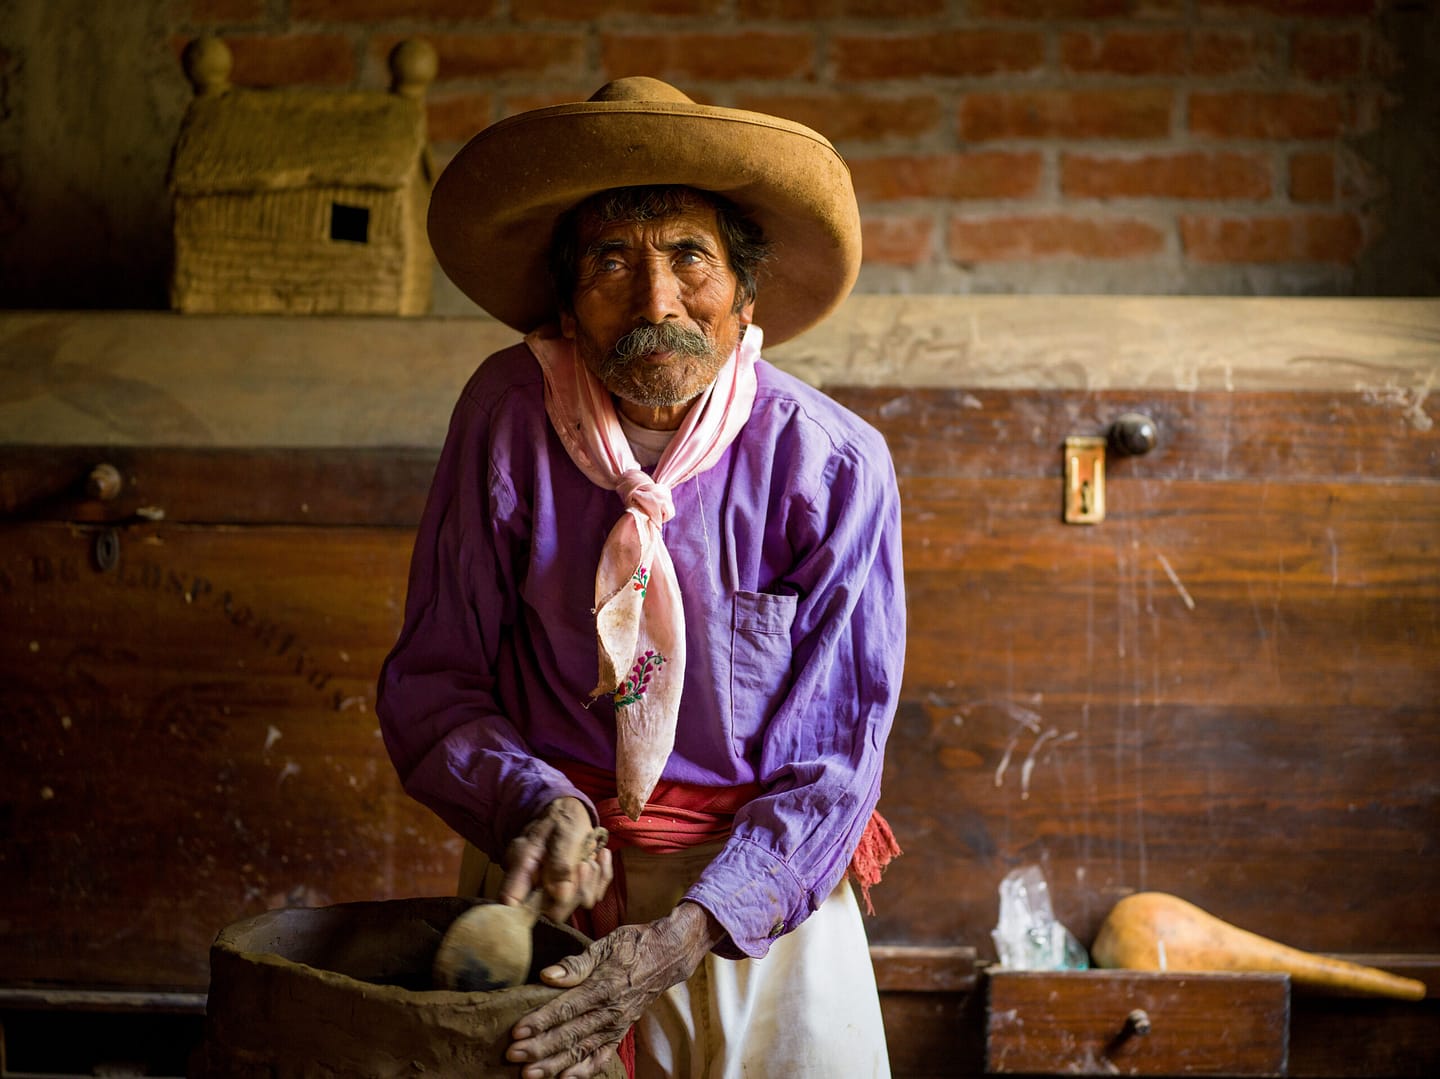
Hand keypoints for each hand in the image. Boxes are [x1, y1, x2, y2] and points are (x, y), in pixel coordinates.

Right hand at [501, 797, 612, 922]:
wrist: (570, 811)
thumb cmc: (561, 817)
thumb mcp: (562, 833)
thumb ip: (560, 863)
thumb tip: (561, 895)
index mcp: (522, 868)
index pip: (512, 904)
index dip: (530, 911)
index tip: (559, 893)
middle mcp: (536, 884)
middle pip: (554, 912)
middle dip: (578, 889)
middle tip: (584, 863)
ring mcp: (556, 888)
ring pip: (578, 903)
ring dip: (593, 879)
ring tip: (591, 855)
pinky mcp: (574, 888)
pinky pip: (594, 894)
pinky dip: (602, 875)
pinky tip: (600, 855)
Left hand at [506, 902, 724, 1078]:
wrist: (667, 956)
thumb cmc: (633, 945)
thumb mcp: (607, 944)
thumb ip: (577, 963)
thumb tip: (547, 976)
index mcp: (605, 986)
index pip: (567, 1008)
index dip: (541, 1021)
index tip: (517, 1031)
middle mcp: (611, 1010)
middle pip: (570, 1033)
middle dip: (540, 1047)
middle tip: (513, 1055)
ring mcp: (617, 1025)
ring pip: (582, 1050)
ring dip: (554, 1064)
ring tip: (530, 1074)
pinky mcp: (621, 1033)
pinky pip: (602, 1057)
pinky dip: (584, 1071)